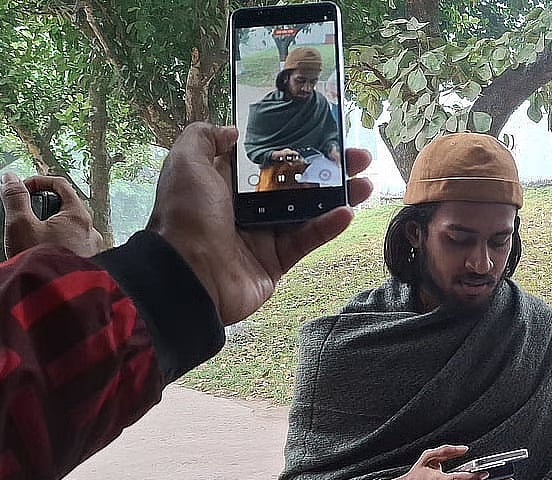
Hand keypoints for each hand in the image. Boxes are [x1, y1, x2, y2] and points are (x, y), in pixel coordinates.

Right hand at [0, 173, 101, 258]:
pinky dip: (51, 247)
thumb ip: (14, 199)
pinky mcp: (86, 267)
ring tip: (22, 240)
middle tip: (18, 219)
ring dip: (43, 230)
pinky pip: (68, 249)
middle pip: (63, 209)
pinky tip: (34, 257)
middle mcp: (90, 231)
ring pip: (65, 231)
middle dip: (38, 210)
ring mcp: (91, 250)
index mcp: (79, 216)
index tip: (18, 191)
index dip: (36, 182)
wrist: (56, 302)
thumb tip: (10, 178)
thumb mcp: (20, 226)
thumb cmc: (40, 261)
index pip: (60, 185)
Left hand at [144, 123, 372, 324]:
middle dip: (329, 168)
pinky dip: (328, 226)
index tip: (325, 133)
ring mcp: (264, 234)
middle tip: (358, 157)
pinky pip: (306, 240)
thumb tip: (232, 130)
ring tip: (366, 183)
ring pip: (308, 209)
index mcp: (226, 182)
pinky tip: (347, 212)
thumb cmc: (186, 216)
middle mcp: (246, 206)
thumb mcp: (185, 162)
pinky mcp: (277, 261)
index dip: (297, 145)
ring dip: (338, 195)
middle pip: (296, 181)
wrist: (188, 276)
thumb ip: (204, 138)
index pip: (268, 158)